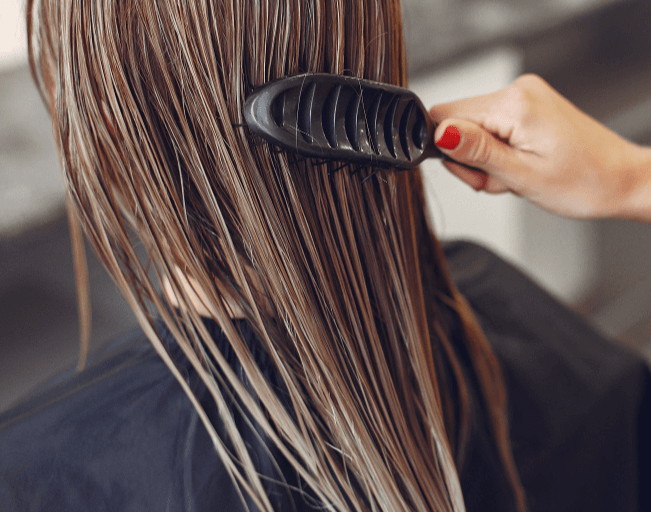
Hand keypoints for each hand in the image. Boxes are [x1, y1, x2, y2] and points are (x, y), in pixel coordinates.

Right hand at [429, 74, 650, 220]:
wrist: (620, 180)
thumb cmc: (584, 182)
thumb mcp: (521, 175)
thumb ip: (476, 152)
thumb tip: (439, 133)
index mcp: (514, 104)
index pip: (444, 116)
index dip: (450, 151)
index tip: (477, 173)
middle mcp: (518, 91)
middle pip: (459, 123)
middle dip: (472, 159)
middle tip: (502, 179)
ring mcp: (525, 97)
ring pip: (475, 130)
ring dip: (487, 160)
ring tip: (516, 175)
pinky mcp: (529, 106)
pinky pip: (494, 129)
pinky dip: (500, 152)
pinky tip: (521, 165)